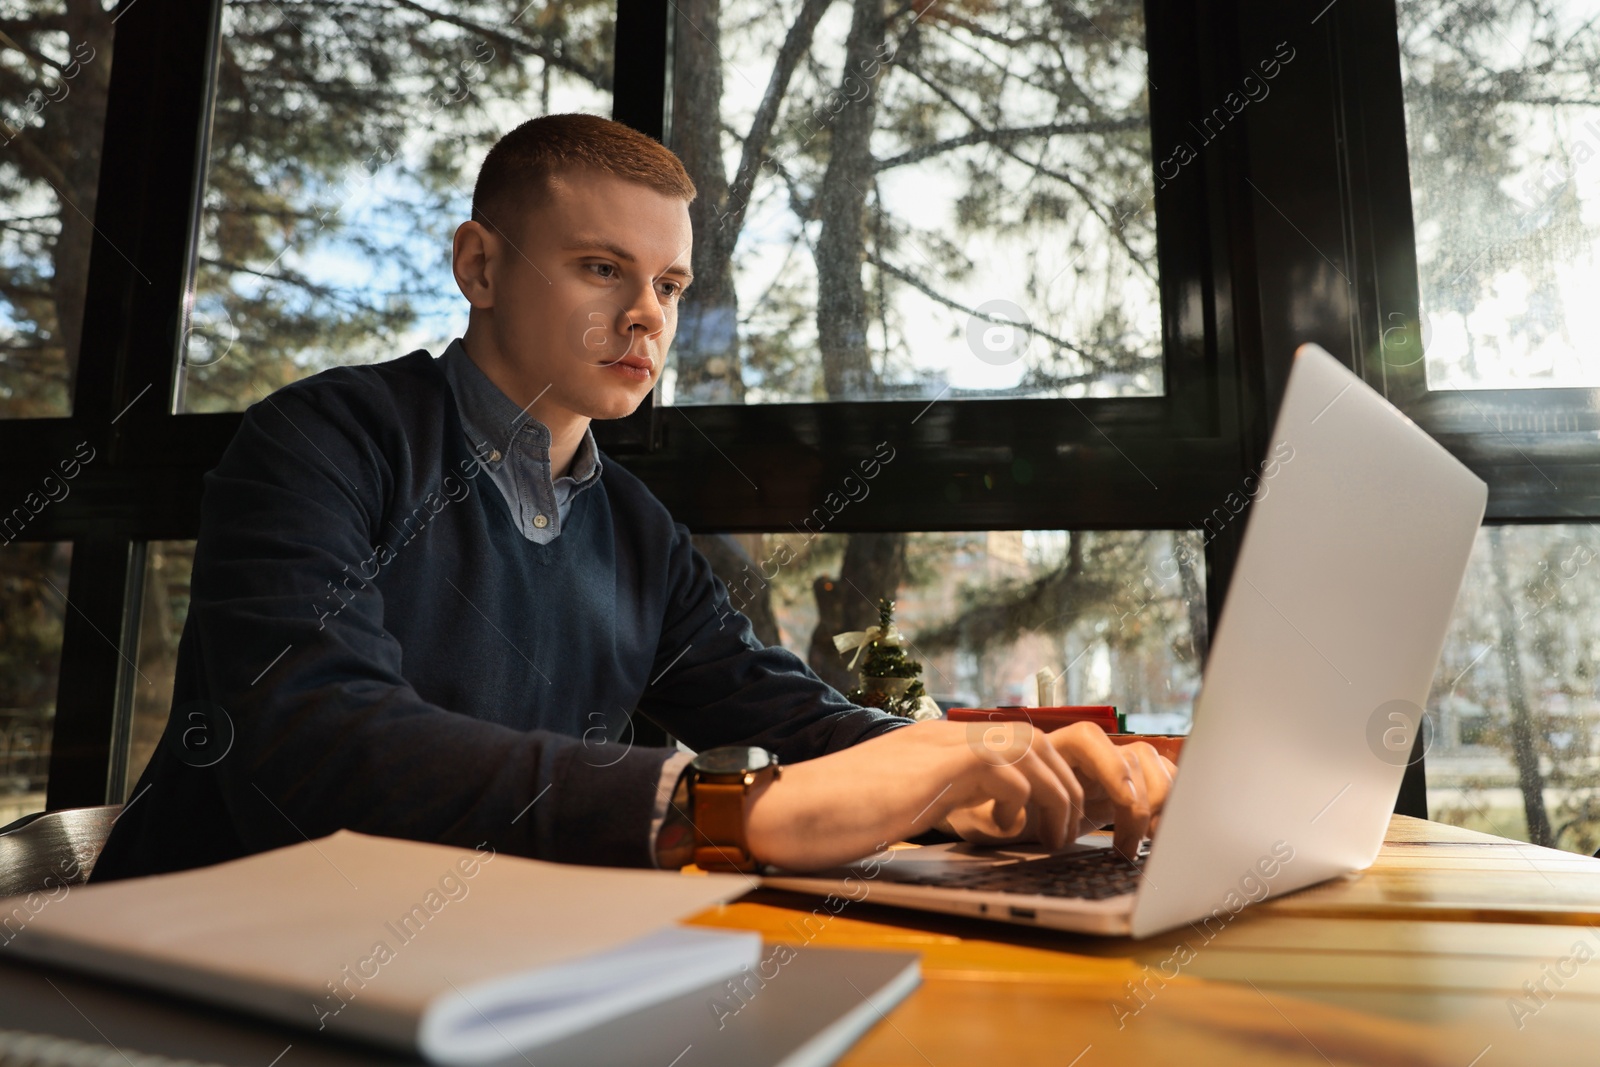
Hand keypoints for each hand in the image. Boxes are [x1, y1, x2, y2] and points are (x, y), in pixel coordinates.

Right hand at [741, 719, 1175, 871]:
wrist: (781, 811)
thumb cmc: (828, 819)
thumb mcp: (898, 807)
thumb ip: (937, 802)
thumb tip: (975, 822)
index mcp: (934, 745)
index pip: (1014, 744)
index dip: (1046, 781)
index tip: (1055, 823)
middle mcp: (941, 736)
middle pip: (1036, 739)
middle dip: (1066, 787)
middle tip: (1068, 833)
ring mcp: (936, 745)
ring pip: (1030, 747)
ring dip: (1055, 795)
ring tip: (1054, 837)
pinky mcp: (931, 765)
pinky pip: (1003, 767)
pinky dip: (1022, 801)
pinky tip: (1009, 833)